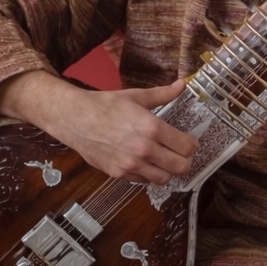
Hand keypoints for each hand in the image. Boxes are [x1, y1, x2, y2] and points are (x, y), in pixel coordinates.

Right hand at [44, 78, 196, 184]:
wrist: (75, 119)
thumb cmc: (103, 106)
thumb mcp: (136, 96)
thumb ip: (163, 94)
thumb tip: (181, 84)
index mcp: (151, 127)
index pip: (186, 146)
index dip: (192, 145)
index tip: (190, 142)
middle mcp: (143, 148)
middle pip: (181, 167)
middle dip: (185, 161)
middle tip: (182, 155)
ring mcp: (131, 164)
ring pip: (164, 178)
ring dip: (168, 171)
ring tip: (165, 161)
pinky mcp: (119, 173)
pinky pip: (144, 181)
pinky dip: (149, 174)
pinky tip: (146, 163)